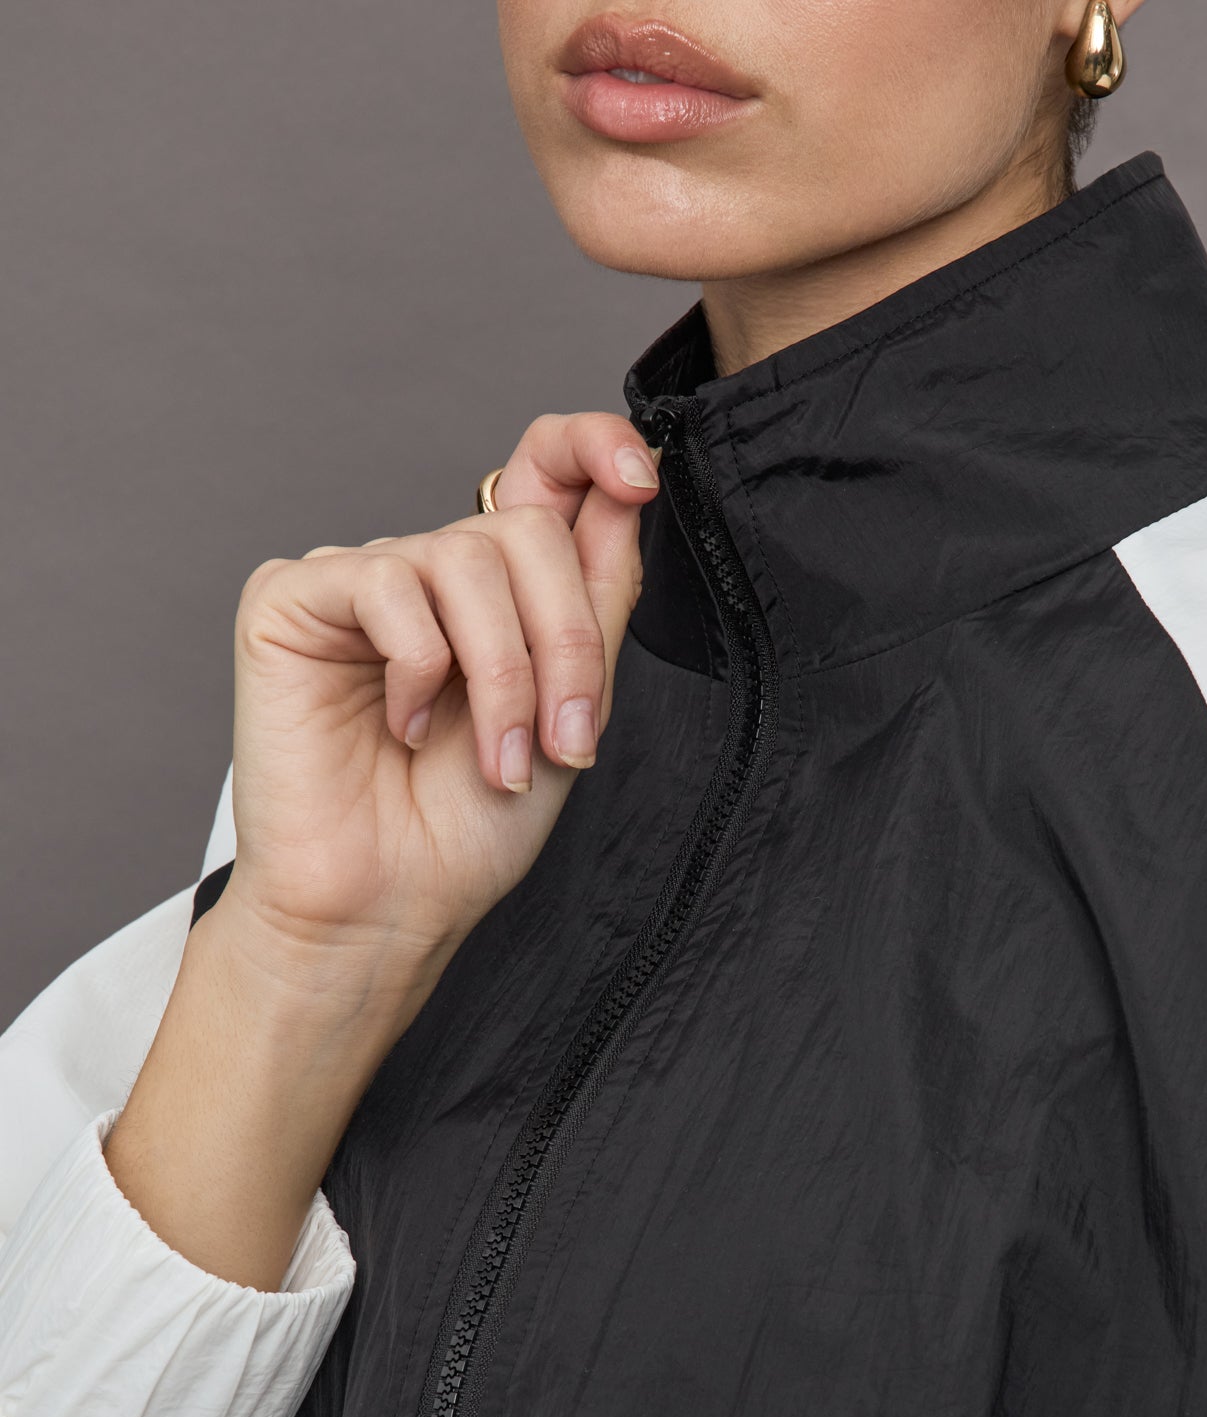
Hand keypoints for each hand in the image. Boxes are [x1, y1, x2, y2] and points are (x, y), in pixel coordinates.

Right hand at [224, 410, 660, 980]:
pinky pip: (387, 587)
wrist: (390, 906)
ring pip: (466, 558)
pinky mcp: (293, 601)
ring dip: (504, 676)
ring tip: (498, 759)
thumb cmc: (469, 827)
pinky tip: (401, 729)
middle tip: (566, 738)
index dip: (592, 446)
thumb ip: (597, 600)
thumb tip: (630, 487)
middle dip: (564, 642)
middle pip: (524, 529)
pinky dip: (419, 671)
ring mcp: (361, 581)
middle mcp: (431, 572)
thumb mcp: (571, 709)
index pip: (542, 469)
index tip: (640, 476)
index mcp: (500, 592)